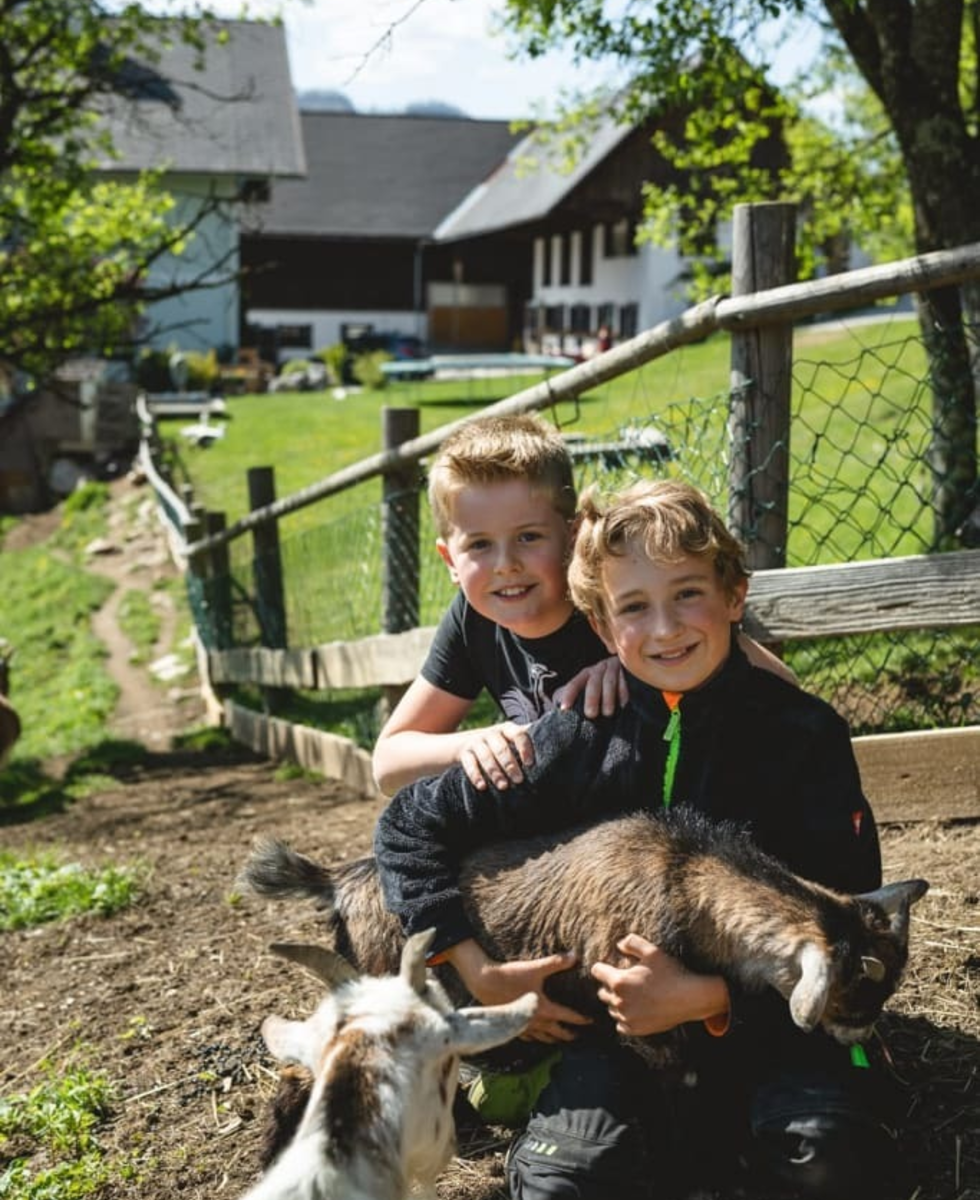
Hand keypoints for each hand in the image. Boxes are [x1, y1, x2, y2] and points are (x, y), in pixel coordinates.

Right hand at [457, 722, 533, 789]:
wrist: (464, 743)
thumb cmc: (498, 745)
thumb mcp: (511, 740)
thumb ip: (528, 739)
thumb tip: (560, 734)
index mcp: (507, 729)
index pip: (518, 734)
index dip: (525, 748)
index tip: (530, 763)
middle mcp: (491, 733)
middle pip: (501, 747)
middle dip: (510, 764)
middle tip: (519, 780)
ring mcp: (476, 742)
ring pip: (485, 756)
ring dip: (494, 772)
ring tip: (503, 786)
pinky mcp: (464, 753)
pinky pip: (469, 763)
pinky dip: (475, 775)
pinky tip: (482, 786)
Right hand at [464, 950, 592, 1042]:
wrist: (484, 982)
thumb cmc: (510, 975)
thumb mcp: (535, 968)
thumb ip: (556, 962)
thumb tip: (575, 956)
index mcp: (544, 1009)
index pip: (568, 1017)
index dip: (582, 1019)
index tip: (592, 1022)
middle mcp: (535, 1021)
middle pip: (557, 1032)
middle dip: (568, 1034)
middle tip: (578, 1036)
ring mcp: (522, 1025)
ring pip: (542, 1037)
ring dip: (553, 1039)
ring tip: (559, 1039)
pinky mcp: (511, 1023)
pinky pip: (527, 1036)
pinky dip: (535, 1038)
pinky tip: (535, 1036)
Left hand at [554, 656, 627, 718]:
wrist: (626, 665)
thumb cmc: (604, 683)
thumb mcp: (588, 686)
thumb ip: (575, 694)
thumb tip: (558, 708)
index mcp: (586, 674)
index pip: (574, 684)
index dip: (569, 695)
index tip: (564, 709)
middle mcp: (598, 669)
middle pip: (593, 682)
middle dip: (591, 698)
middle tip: (590, 714)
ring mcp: (613, 668)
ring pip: (609, 681)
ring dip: (608, 697)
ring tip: (607, 713)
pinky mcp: (626, 669)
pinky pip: (625, 680)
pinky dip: (623, 692)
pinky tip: (623, 704)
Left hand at [591, 935, 726, 1036]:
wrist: (690, 999)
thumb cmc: (671, 972)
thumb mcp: (652, 951)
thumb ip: (632, 943)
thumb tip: (618, 945)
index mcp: (619, 981)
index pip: (597, 971)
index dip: (604, 966)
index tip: (613, 966)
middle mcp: (619, 1001)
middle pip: (602, 992)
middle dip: (610, 985)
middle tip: (627, 981)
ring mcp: (627, 1018)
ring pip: (611, 1008)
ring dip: (618, 1002)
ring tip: (634, 995)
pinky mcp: (635, 1030)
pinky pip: (620, 1024)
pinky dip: (625, 1018)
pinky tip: (636, 1010)